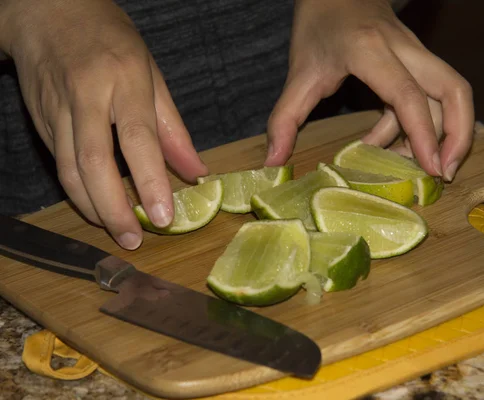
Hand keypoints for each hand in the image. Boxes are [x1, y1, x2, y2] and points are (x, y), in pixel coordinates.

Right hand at [0, 0, 206, 248]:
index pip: (137, 139)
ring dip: (92, 208)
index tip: (163, 217)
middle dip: (113, 209)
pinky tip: (97, 205)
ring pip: (69, 170)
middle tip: (133, 239)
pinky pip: (60, 162)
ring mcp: (57, 109)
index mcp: (124, 79)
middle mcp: (87, 96)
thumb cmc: (109, 38)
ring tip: (116, 230)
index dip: (150, 182)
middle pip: (94, 164)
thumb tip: (197, 172)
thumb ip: (173, 128)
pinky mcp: (41, 120)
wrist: (45, 10)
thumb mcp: (152, 73)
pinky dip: (78, 190)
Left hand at [266, 0, 473, 180]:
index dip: (424, 135)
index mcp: (369, 50)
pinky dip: (415, 125)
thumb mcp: (298, 73)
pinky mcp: (417, 61)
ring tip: (419, 169)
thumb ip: (285, 119)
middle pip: (453, 89)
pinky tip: (385, 145)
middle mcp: (403, 49)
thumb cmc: (318, 26)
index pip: (407, 95)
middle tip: (443, 174)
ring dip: (445, 132)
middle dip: (459, 136)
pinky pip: (429, 96)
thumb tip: (274, 162)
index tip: (431, 171)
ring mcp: (415, 53)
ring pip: (450, 92)